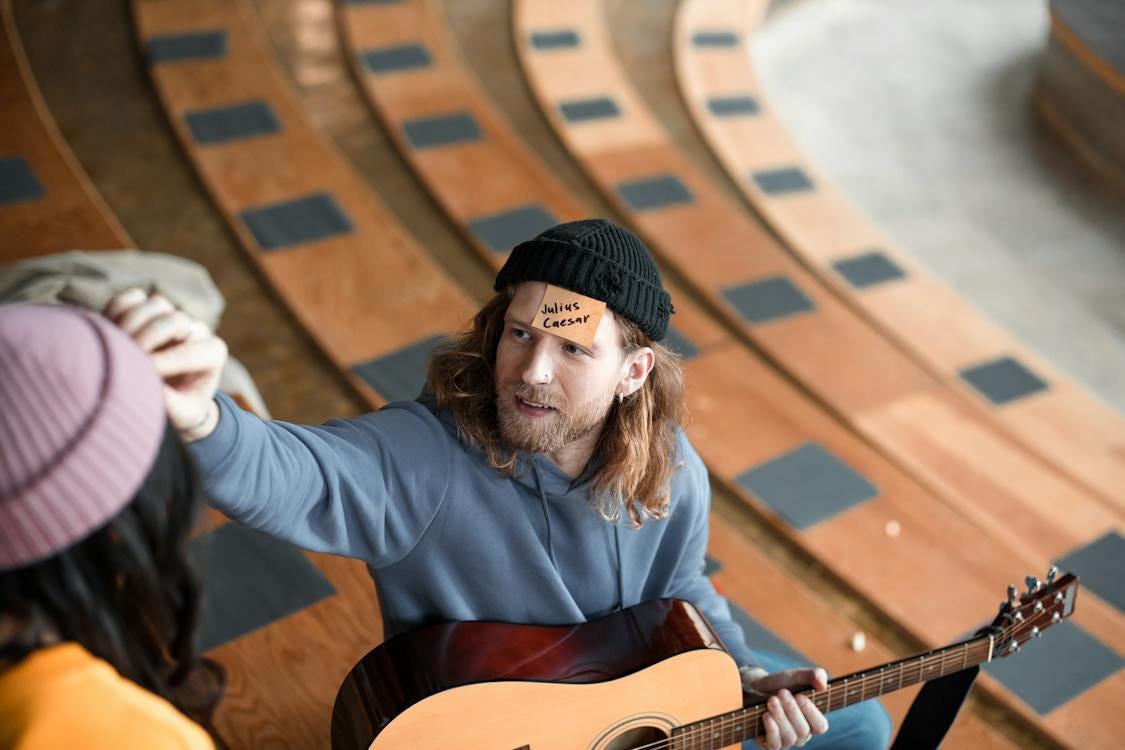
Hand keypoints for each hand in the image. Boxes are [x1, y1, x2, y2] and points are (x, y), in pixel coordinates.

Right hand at [104, 287, 227, 440]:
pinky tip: (107, 331)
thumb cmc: (180, 408)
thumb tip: (146, 382)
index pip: (191, 351)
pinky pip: (131, 298)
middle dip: (149, 338)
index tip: (145, 371)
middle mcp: (195, 329)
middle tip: (127, 358)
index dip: (166, 361)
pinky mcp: (147, 309)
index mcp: (212, 353)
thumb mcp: (182, 415)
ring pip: (155, 304)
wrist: (171, 397)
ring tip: (115, 346)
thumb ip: (170, 403)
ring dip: (131, 324)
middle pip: (175, 320)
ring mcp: (171, 315)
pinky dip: (116, 310)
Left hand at [741, 666, 829, 749]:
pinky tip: (766, 715)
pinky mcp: (768, 744)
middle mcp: (800, 735)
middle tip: (781, 692)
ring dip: (780, 716)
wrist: (752, 688)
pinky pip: (775, 745)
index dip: (811, 713)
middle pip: (803, 731)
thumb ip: (814, 675)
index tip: (800, 696)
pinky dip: (771, 730)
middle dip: (791, 710)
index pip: (820, 726)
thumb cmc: (778, 684)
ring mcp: (785, 741)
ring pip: (789, 738)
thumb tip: (823, 685)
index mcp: (812, 721)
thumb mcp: (796, 676)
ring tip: (771, 700)